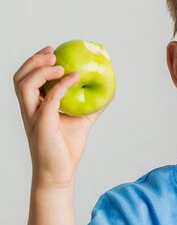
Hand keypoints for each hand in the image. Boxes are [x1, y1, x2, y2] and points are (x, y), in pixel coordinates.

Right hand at [13, 45, 111, 188]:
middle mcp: (30, 110)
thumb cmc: (67, 147)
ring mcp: (33, 117)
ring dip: (41, 70)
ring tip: (60, 64)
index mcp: (35, 106)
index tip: (53, 50)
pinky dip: (61, 85)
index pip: (26, 78)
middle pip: (19, 79)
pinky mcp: (42, 125)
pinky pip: (50, 100)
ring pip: (25, 86)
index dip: (35, 62)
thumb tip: (109, 89)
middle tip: (53, 52)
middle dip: (33, 61)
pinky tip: (75, 77)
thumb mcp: (82, 120)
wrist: (61, 173)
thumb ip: (92, 104)